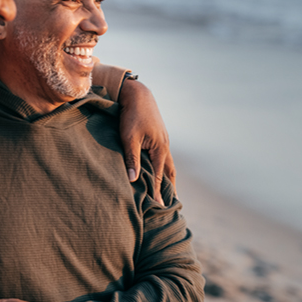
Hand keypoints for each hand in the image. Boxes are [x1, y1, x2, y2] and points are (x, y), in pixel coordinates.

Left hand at [118, 78, 176, 205]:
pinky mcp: (159, 137)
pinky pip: (164, 156)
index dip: (158, 192)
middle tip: (172, 203)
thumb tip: (133, 179)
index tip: (159, 207)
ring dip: (169, 178)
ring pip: (168, 164)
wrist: (138, 94)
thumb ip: (131, 159)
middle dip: (170, 188)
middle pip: (170, 172)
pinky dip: (164, 167)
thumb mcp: (129, 138)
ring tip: (170, 190)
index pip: (159, 176)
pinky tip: (161, 170)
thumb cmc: (131, 115)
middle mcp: (165, 146)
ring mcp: (164, 141)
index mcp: (160, 149)